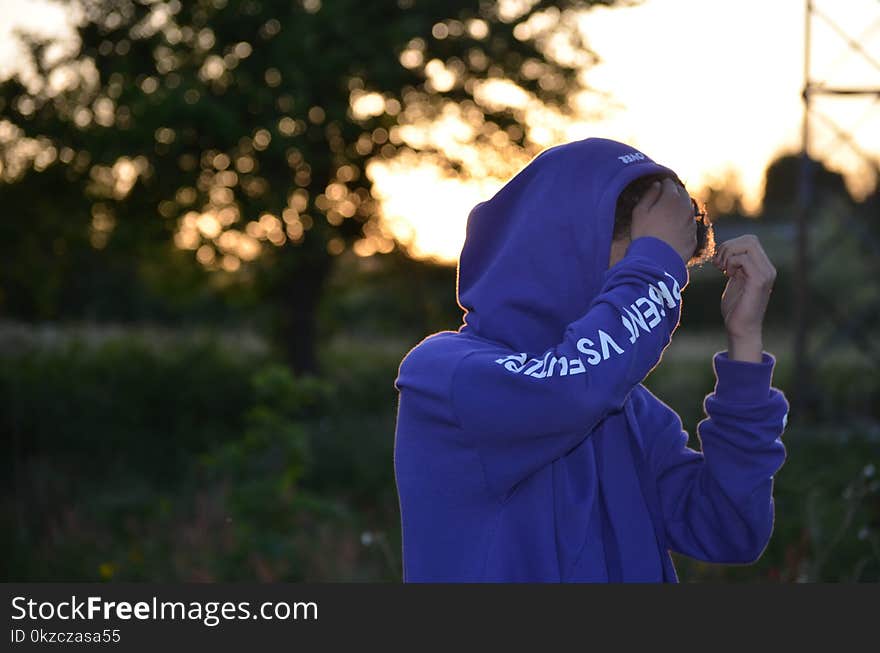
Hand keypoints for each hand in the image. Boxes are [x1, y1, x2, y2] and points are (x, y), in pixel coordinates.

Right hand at [630, 177, 697, 263]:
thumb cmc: (644, 235)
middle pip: (682, 193)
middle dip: (674, 193)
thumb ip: (649, 195)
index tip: (657, 187)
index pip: (669, 183)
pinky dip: (683, 223)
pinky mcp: (693, 236)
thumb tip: (657, 185)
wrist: (656, 261)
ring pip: (688, 209)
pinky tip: (672, 230)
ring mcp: (691, 223)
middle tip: (664, 198)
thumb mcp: (639, 212)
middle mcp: (685, 208)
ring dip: (680, 208)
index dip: (662, 184)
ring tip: (667, 215)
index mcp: (671, 198)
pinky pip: (689, 225)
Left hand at [712, 235, 776, 359]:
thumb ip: (734, 265)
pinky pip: (744, 259)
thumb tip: (725, 249)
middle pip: (750, 239)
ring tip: (722, 269)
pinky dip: (731, 263)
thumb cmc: (735, 307)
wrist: (741, 328)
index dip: (731, 245)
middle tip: (718, 264)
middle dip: (728, 247)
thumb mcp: (734, 280)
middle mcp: (768, 268)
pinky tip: (727, 275)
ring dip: (728, 254)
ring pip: (748, 245)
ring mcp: (766, 274)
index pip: (750, 240)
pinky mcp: (759, 281)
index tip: (719, 262)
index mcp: (763, 267)